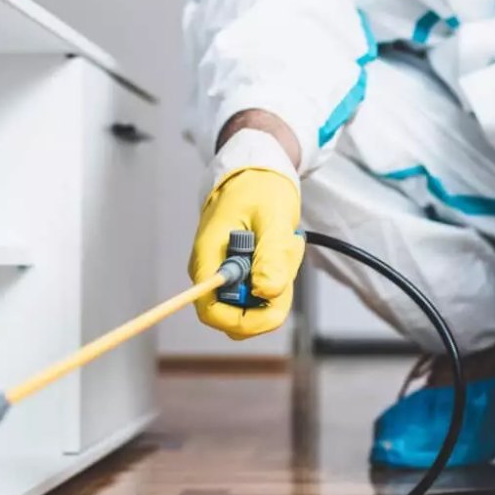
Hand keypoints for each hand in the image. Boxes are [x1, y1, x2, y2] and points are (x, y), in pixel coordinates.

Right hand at [188, 166, 303, 339]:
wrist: (256, 174)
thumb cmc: (259, 189)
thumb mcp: (272, 217)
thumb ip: (271, 254)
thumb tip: (267, 291)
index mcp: (208, 260)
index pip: (212, 312)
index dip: (243, 320)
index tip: (274, 305)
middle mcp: (211, 274)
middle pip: (238, 315)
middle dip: (271, 299)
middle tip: (286, 259)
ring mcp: (226, 276)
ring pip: (256, 305)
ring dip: (279, 283)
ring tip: (285, 243)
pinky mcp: (242, 274)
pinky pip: (263, 291)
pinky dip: (280, 275)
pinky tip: (282, 246)